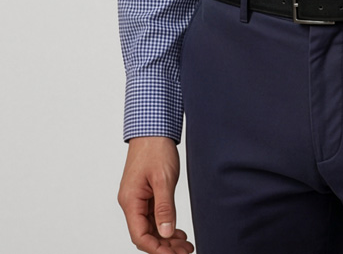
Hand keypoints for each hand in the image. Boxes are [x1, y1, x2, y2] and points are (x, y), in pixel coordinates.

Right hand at [118, 136, 193, 252]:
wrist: (153, 127)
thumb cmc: (156, 149)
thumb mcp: (163, 179)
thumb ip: (164, 207)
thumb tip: (165, 233)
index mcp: (130, 201)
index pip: (140, 236)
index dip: (156, 249)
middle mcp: (131, 202)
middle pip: (145, 234)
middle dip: (164, 246)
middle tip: (186, 251)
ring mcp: (138, 198)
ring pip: (150, 226)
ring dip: (166, 238)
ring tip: (185, 245)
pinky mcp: (145, 193)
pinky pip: (153, 216)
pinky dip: (165, 225)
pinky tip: (177, 231)